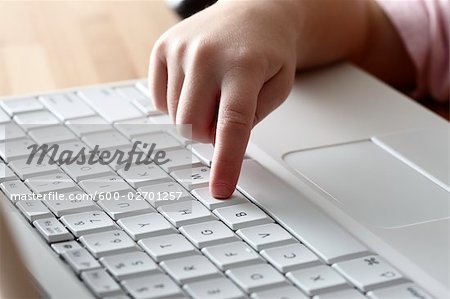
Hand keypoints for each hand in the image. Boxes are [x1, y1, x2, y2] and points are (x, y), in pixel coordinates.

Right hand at [148, 1, 296, 197]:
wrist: (252, 10)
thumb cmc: (268, 51)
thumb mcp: (278, 86)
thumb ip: (251, 119)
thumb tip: (217, 143)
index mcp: (244, 67)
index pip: (232, 125)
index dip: (226, 162)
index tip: (220, 189)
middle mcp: (207, 56)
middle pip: (195, 127)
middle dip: (210, 134)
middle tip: (226, 114)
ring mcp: (180, 50)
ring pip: (176, 117)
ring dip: (195, 118)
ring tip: (213, 92)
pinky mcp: (162, 48)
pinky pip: (159, 100)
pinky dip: (176, 104)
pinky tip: (194, 85)